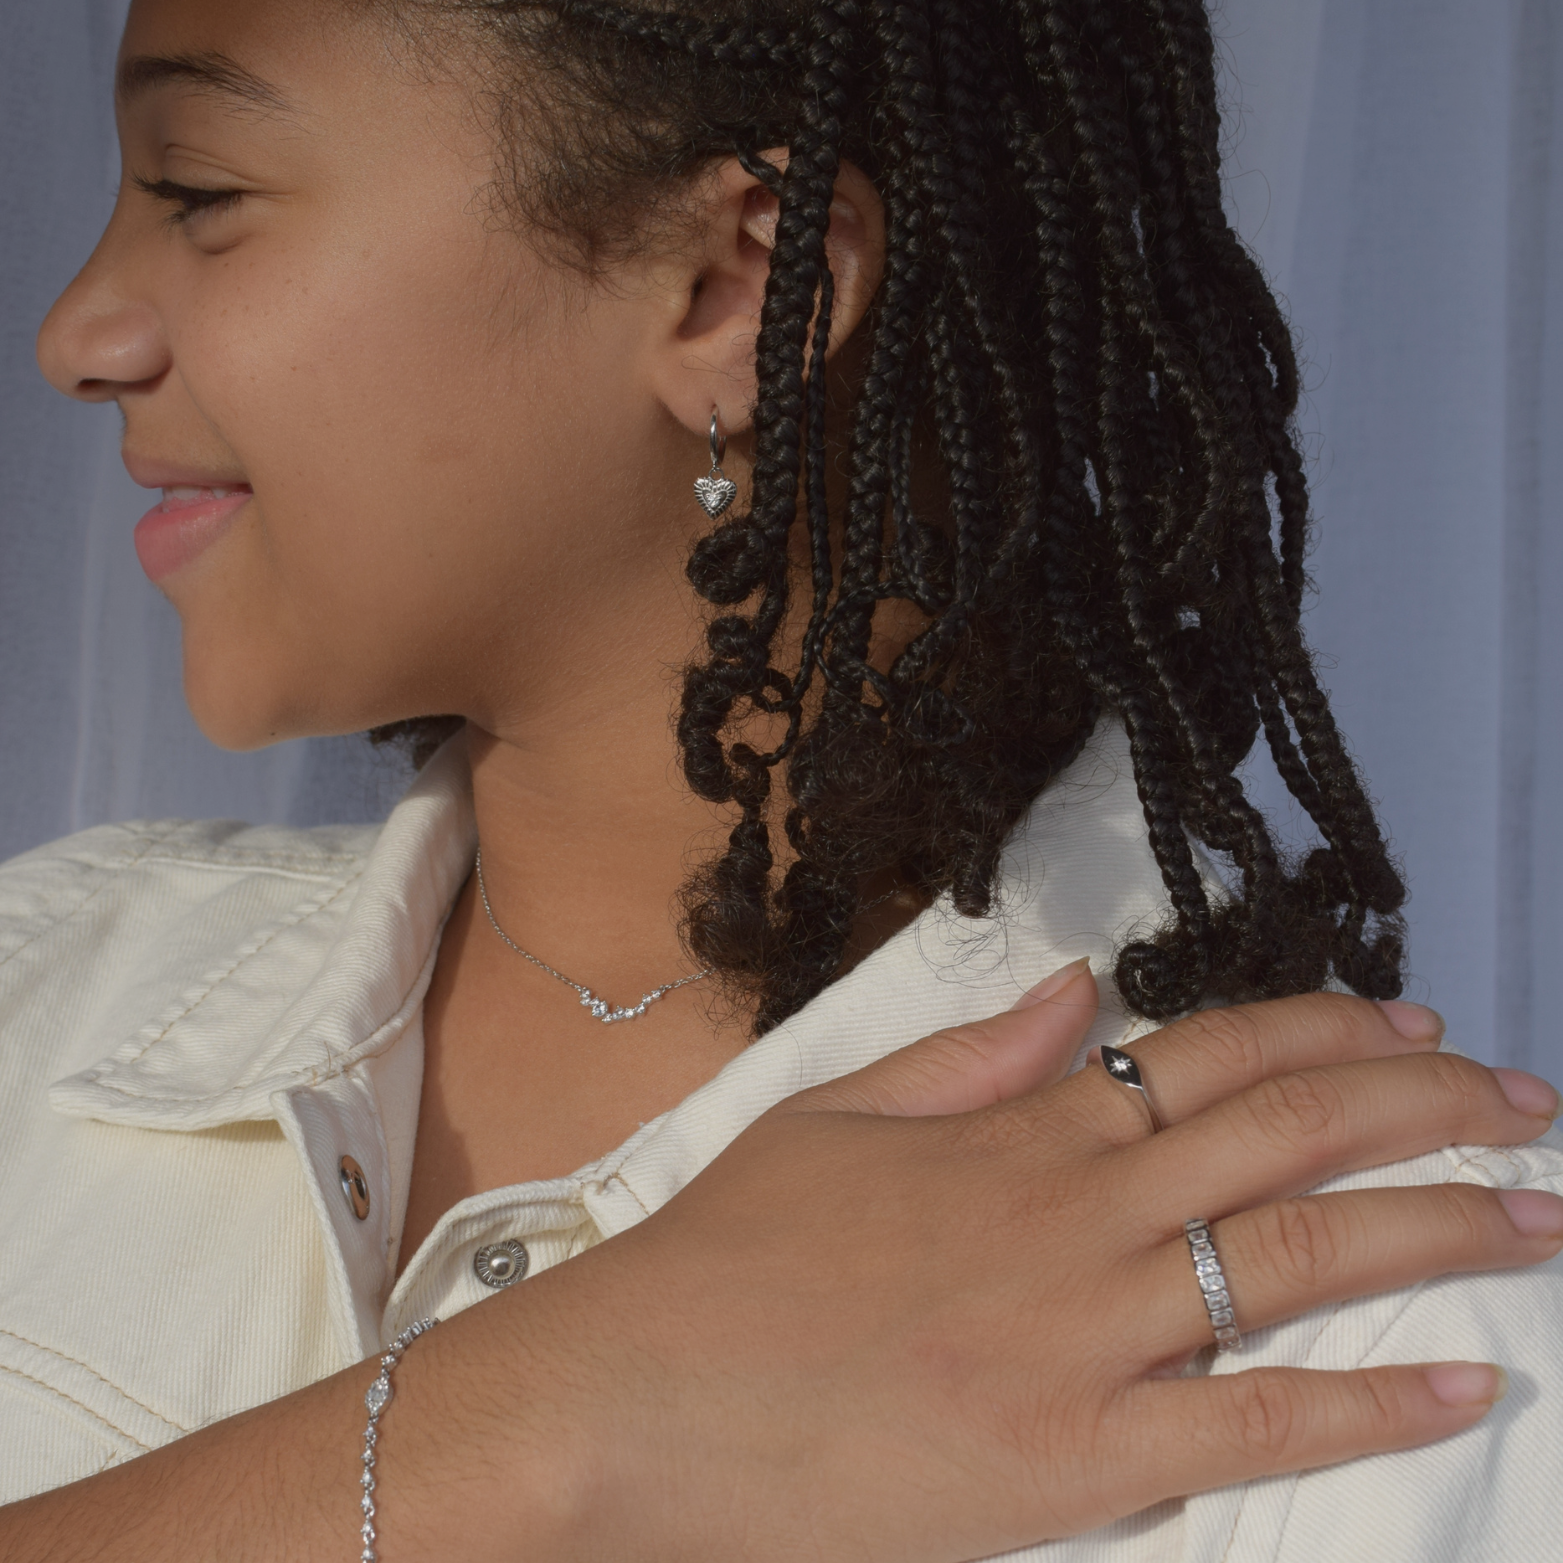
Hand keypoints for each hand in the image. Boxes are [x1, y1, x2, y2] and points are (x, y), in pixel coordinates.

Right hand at [415, 972, 1558, 1560]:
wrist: (634, 1399)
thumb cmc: (725, 1256)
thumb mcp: (831, 1117)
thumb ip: (967, 1053)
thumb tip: (1070, 990)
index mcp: (1015, 1130)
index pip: (1211, 1052)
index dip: (1330, 1032)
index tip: (1416, 1029)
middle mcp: (1072, 1213)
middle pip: (1289, 1135)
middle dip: (1427, 1109)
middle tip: (1527, 1102)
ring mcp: (1083, 1336)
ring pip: (1299, 1258)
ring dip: (1440, 1228)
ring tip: (1540, 1213)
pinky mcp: (1076, 1462)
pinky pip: (1256, 1424)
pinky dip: (1372, 1401)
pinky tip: (1468, 1380)